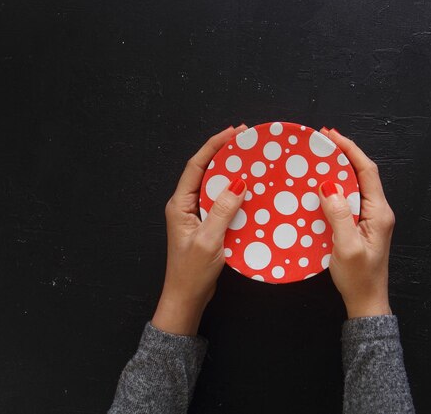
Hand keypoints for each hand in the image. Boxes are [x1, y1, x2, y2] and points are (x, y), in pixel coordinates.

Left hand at [151, 124, 248, 334]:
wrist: (186, 298)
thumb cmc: (191, 273)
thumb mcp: (209, 240)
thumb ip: (222, 211)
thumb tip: (238, 183)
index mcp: (180, 204)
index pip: (196, 165)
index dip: (214, 145)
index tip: (233, 132)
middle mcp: (186, 206)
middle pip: (205, 171)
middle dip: (224, 154)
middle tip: (246, 142)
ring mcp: (195, 216)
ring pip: (214, 186)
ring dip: (231, 173)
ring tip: (251, 161)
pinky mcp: (206, 226)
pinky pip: (220, 202)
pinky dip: (234, 194)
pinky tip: (249, 192)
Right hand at [317, 127, 394, 318]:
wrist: (366, 302)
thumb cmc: (359, 278)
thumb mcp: (346, 247)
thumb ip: (338, 215)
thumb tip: (328, 185)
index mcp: (379, 213)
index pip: (367, 171)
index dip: (350, 150)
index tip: (331, 136)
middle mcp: (378, 211)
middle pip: (362, 174)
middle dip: (343, 155)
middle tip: (320, 143)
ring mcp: (370, 219)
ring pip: (355, 186)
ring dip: (338, 170)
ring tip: (318, 159)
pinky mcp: (361, 226)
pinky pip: (349, 199)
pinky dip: (336, 188)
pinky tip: (321, 188)